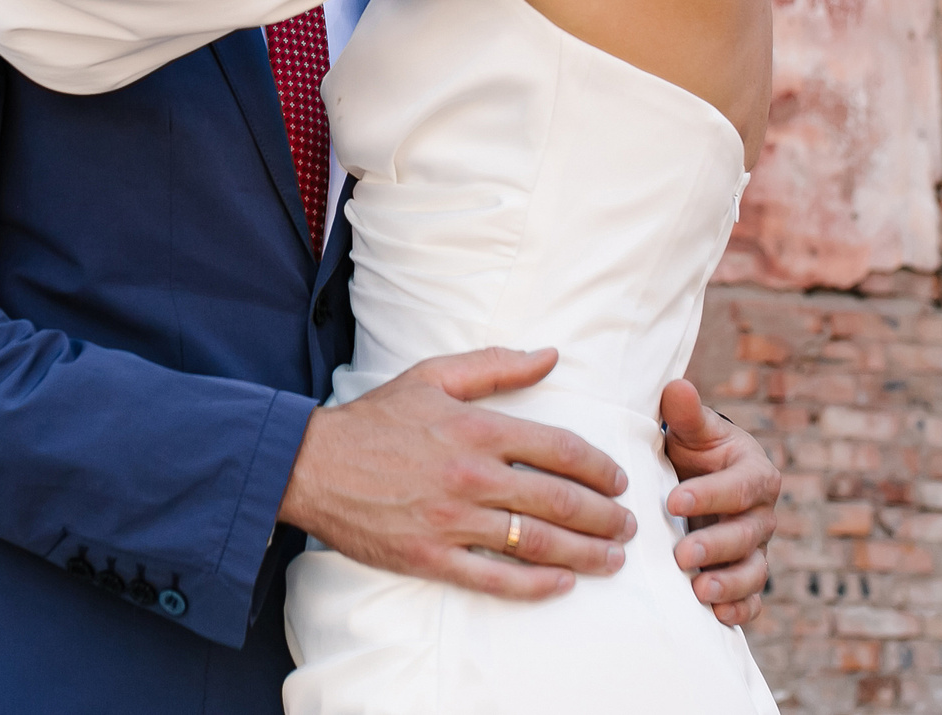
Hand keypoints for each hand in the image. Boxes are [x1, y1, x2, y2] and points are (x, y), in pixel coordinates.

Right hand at [279, 348, 636, 600]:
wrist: (311, 464)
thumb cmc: (374, 419)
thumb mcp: (433, 376)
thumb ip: (497, 365)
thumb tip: (551, 355)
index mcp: (478, 429)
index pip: (562, 449)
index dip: (600, 468)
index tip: (619, 480)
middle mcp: (473, 476)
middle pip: (561, 500)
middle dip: (606, 516)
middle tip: (630, 525)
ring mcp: (453, 521)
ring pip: (538, 542)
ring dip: (586, 553)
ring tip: (613, 558)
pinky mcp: (432, 557)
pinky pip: (496, 578)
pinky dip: (536, 585)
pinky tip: (563, 584)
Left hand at [659, 379, 778, 626]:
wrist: (697, 480)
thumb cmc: (694, 452)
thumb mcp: (693, 432)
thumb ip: (687, 414)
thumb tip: (678, 387)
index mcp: (754, 472)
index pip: (740, 486)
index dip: (711, 495)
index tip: (674, 501)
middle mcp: (762, 513)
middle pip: (748, 534)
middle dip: (716, 546)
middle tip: (682, 555)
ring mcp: (757, 548)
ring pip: (754, 570)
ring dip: (729, 583)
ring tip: (699, 592)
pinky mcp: (747, 575)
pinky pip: (752, 599)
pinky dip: (739, 610)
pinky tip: (716, 616)